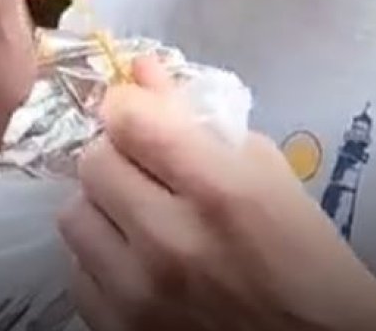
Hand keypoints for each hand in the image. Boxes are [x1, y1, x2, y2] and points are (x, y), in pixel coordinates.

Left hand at [59, 61, 375, 330]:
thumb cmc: (300, 248)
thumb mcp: (265, 169)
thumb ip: (199, 117)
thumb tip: (142, 71)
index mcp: (218, 190)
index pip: (131, 122)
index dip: (126, 104)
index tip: (135, 108)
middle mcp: (171, 241)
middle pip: (94, 164)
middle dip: (116, 151)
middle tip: (141, 162)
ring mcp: (141, 293)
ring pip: (75, 217)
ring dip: (102, 204)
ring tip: (134, 210)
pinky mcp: (123, 330)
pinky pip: (78, 272)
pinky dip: (100, 256)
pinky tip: (132, 255)